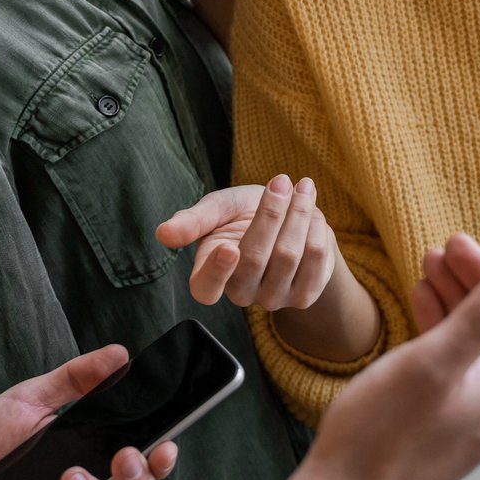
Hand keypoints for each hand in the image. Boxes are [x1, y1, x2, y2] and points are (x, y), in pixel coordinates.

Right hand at [156, 175, 336, 310]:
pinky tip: (312, 212)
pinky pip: (316, 261)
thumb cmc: (244, 215)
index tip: (229, 247)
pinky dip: (316, 228)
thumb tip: (163, 233)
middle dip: (271, 214)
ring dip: (298, 214)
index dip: (217, 272)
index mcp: (210, 275)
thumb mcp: (218, 209)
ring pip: (288, 257)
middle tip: (281, 181)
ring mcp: (273, 298)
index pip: (206, 289)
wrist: (288, 221)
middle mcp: (241, 293)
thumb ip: (193, 220)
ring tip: (301, 187)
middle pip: (255, 259)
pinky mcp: (304, 295)